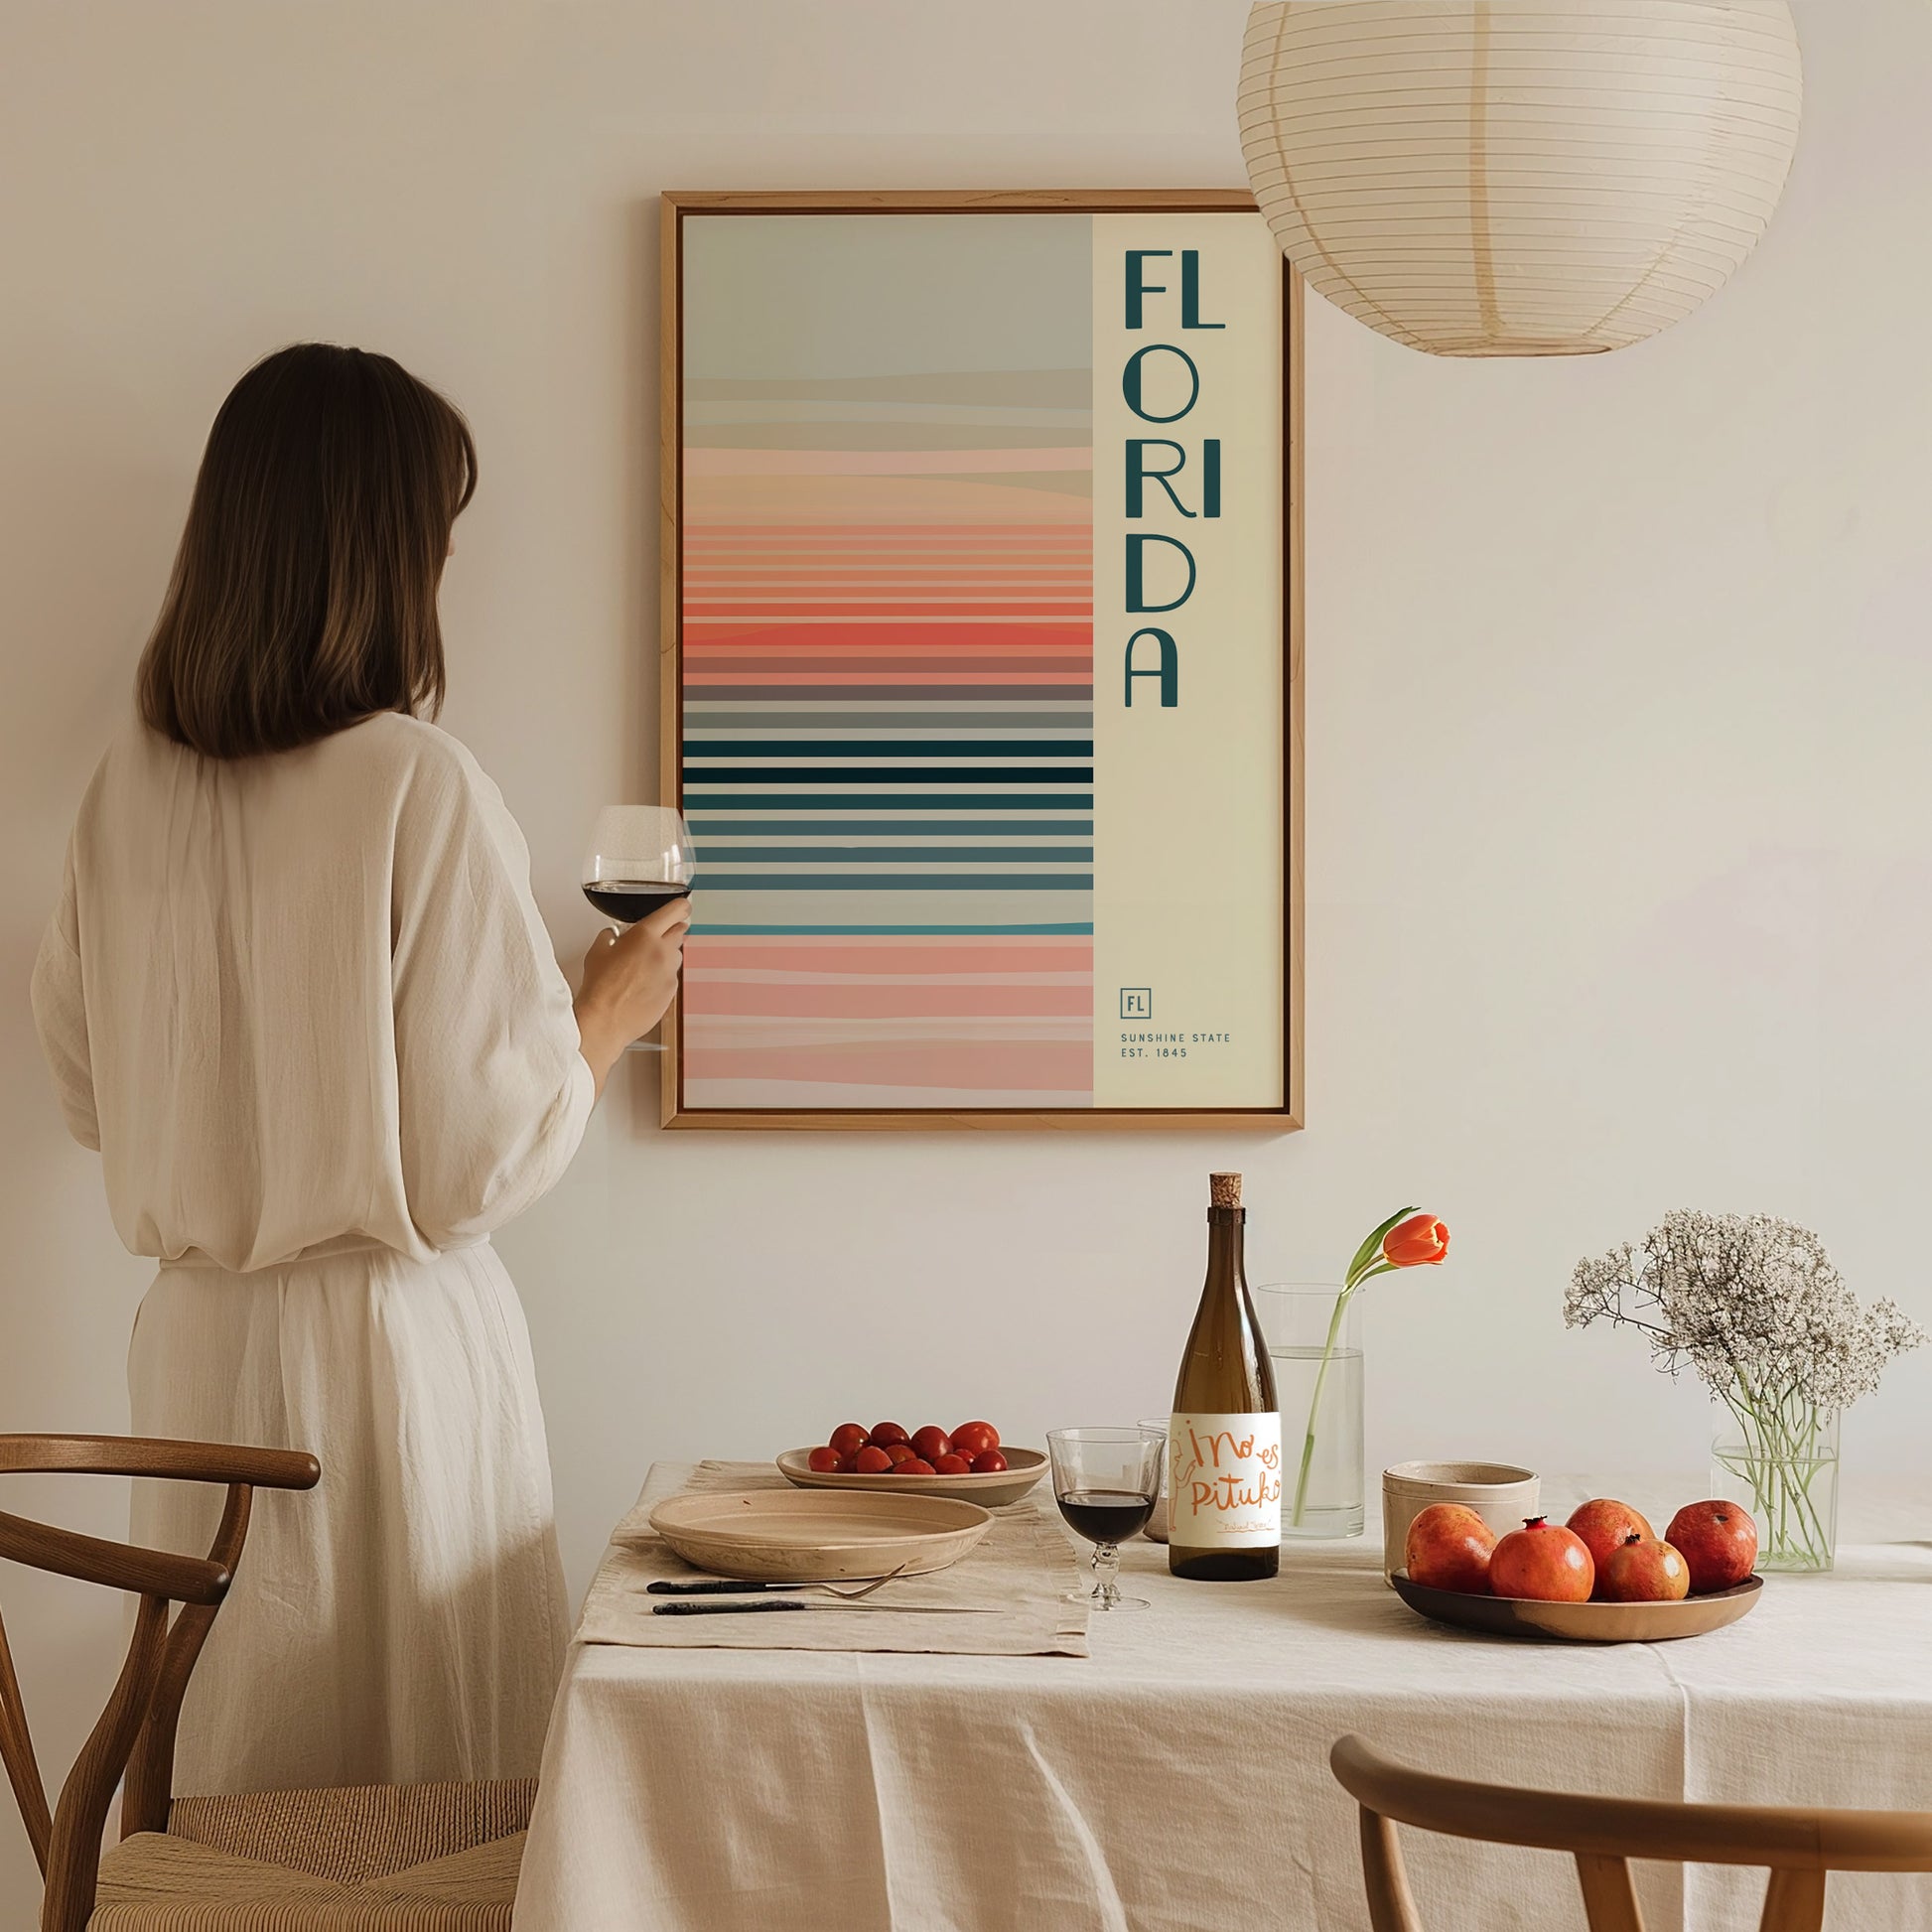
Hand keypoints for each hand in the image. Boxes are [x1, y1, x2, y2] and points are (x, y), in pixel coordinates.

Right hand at [574, 896, 689, 1095]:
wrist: (605, 1020)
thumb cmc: (600, 987)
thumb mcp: (597, 952)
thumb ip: (609, 937)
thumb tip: (612, 935)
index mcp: (645, 935)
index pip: (676, 911)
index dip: (681, 907)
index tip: (681, 907)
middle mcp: (663, 952)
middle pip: (680, 931)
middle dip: (670, 930)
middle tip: (657, 936)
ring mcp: (670, 973)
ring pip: (677, 955)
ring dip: (666, 954)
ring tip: (645, 965)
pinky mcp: (672, 992)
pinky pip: (672, 977)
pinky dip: (663, 976)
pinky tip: (644, 984)